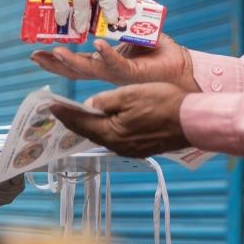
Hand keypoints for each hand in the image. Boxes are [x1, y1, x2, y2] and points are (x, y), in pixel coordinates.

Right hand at [31, 34, 199, 92]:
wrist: (180, 65)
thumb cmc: (158, 51)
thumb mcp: (132, 35)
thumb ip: (117, 25)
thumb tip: (103, 6)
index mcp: (105, 63)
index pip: (76, 61)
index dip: (56, 59)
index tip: (37, 53)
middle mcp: (108, 70)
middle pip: (75, 69)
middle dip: (54, 64)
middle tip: (34, 56)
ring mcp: (118, 73)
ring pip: (90, 68)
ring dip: (72, 60)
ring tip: (56, 52)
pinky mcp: (132, 71)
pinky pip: (116, 63)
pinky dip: (106, 54)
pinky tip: (96, 45)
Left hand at [50, 83, 190, 157]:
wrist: (193, 121)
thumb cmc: (163, 103)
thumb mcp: (130, 94)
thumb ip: (105, 101)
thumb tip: (89, 105)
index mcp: (112, 134)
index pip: (80, 124)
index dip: (64, 114)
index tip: (50, 107)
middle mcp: (118, 147)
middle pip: (90, 132)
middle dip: (75, 120)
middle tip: (61, 110)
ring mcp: (131, 150)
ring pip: (104, 135)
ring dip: (91, 124)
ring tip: (80, 113)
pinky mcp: (142, 148)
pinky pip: (117, 137)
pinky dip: (107, 127)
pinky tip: (107, 119)